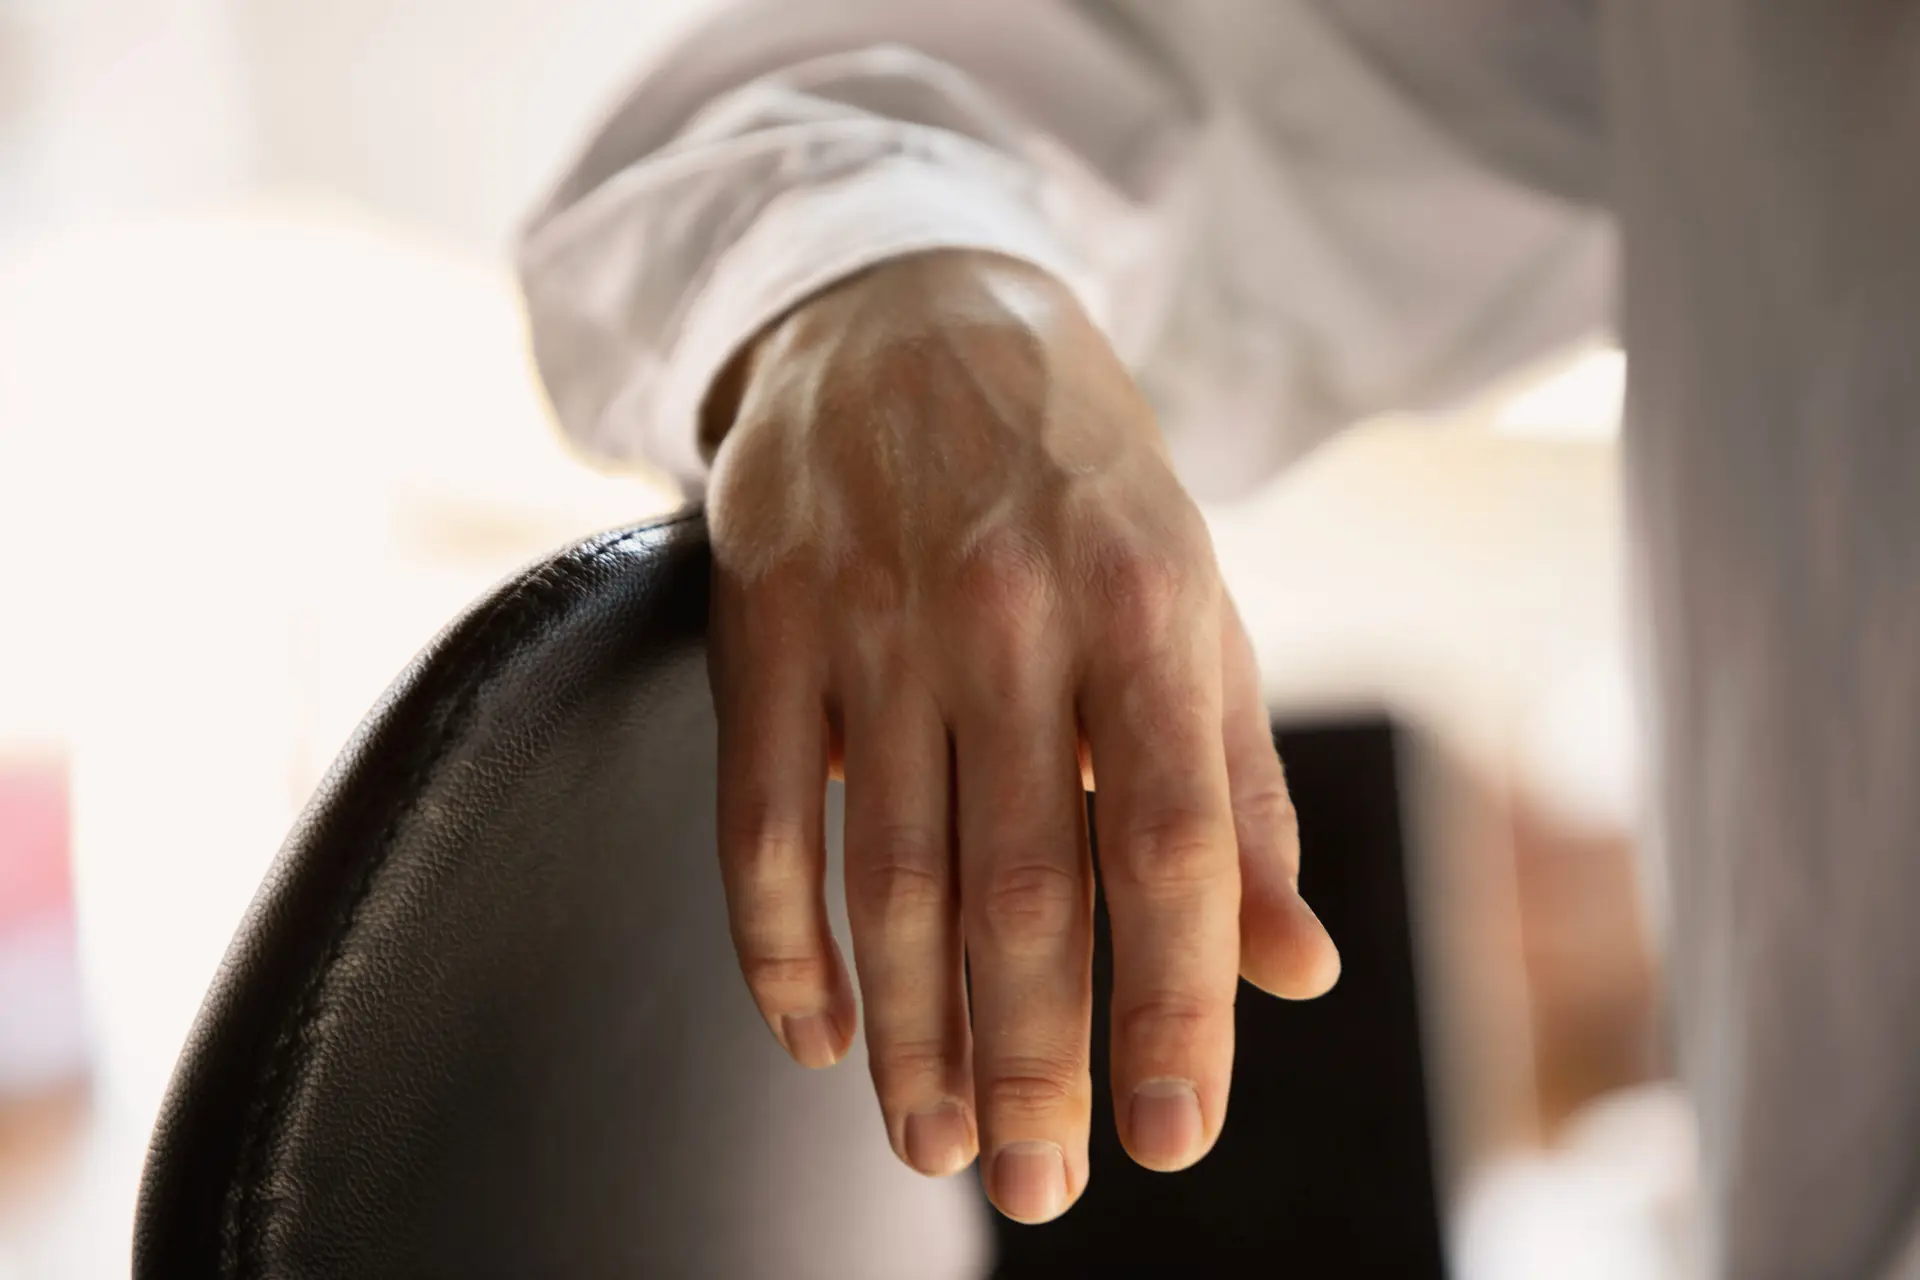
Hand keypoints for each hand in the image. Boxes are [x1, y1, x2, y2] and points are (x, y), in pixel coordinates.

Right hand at [704, 250, 1338, 1223]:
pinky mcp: (762, 614)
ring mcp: (874, 612)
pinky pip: (756, 812)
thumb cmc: (1078, 486)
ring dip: (911, 1031)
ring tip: (937, 1144)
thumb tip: (1295, 968)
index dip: (1175, 1006)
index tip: (1170, 1140)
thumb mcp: (1191, 606)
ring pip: (887, 871)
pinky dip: (778, 941)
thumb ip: (1239, 787)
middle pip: (1022, 882)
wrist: (911, 310)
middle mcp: (1012, 613)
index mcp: (1149, 606)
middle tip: (1042, 1186)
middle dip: (1034, 1055)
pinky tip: (813, 1034)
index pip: (1173, 845)